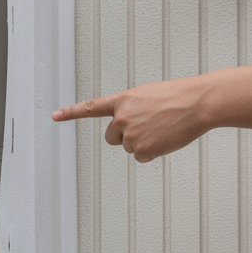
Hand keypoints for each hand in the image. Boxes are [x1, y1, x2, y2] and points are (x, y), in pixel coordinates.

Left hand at [52, 76, 210, 161]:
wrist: (196, 103)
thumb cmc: (177, 96)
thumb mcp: (146, 95)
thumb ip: (130, 107)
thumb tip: (126, 122)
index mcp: (121, 101)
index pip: (90, 108)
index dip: (70, 112)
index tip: (54, 116)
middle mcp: (121, 118)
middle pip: (111, 137)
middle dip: (124, 135)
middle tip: (146, 126)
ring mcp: (131, 134)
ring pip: (128, 147)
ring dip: (142, 142)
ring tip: (160, 128)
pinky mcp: (143, 149)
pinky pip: (141, 156)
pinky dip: (152, 152)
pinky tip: (164, 139)